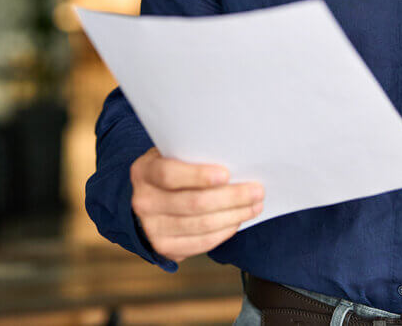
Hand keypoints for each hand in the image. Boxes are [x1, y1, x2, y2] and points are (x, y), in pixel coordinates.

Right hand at [130, 147, 264, 261]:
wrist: (148, 201)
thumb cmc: (172, 169)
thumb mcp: (174, 154)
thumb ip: (194, 154)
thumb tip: (235, 157)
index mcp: (144, 172)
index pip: (169, 174)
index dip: (198, 175)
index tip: (226, 174)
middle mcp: (144, 202)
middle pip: (193, 203)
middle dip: (231, 197)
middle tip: (257, 190)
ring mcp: (152, 229)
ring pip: (201, 225)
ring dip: (234, 215)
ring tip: (255, 205)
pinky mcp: (165, 248)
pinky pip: (201, 243)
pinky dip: (224, 232)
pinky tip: (238, 220)